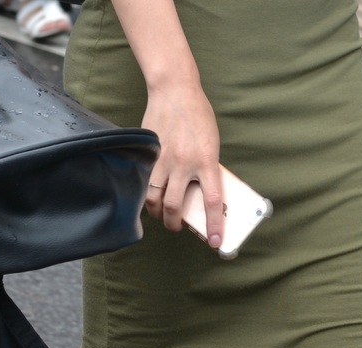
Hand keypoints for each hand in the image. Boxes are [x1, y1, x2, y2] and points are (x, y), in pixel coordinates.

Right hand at [141, 82, 225, 247]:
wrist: (175, 91)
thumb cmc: (198, 117)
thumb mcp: (211, 144)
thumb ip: (207, 168)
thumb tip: (202, 194)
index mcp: (206, 160)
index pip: (212, 201)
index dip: (214, 225)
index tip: (216, 242)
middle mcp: (184, 163)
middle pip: (175, 207)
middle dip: (174, 224)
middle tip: (178, 227)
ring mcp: (164, 160)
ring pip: (154, 198)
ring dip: (157, 212)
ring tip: (161, 214)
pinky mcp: (150, 155)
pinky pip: (145, 183)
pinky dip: (147, 194)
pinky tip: (150, 196)